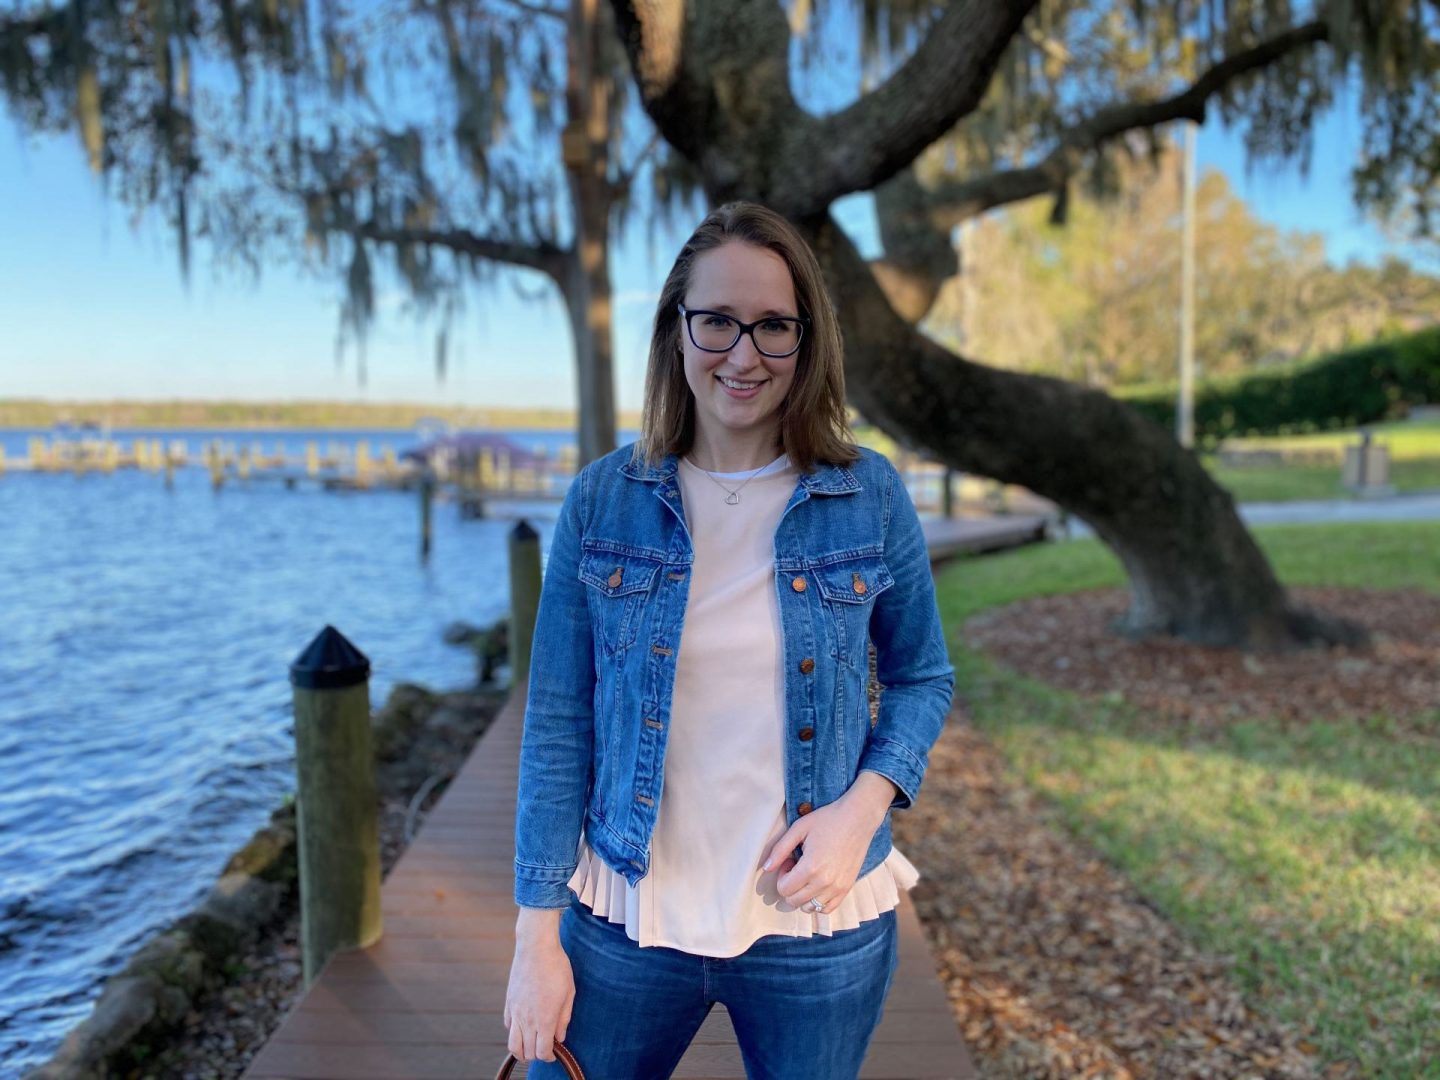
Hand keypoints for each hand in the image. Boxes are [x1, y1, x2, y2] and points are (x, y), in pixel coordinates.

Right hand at [503, 935, 574, 1063]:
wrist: (536, 948)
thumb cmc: (557, 968)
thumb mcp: (569, 993)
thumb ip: (564, 1019)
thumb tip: (560, 1037)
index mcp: (544, 1019)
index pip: (542, 1052)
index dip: (549, 1057)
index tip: (554, 1053)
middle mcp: (527, 1019)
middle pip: (527, 1052)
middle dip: (537, 1054)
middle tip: (546, 1047)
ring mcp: (515, 1012)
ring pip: (512, 1044)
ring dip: (522, 1050)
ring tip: (531, 1045)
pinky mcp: (508, 1003)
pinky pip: (508, 1026)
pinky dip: (515, 1032)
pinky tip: (524, 1026)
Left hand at [757, 792, 886, 913]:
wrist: (858, 818)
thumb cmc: (827, 820)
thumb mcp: (798, 829)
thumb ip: (779, 850)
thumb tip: (766, 868)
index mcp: (811, 867)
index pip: (784, 889)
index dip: (782, 875)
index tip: (790, 861)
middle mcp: (824, 882)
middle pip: (794, 901)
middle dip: (790, 885)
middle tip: (798, 867)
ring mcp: (837, 888)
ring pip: (809, 908)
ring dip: (802, 895)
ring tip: (809, 875)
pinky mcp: (847, 888)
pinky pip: (827, 909)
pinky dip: (818, 902)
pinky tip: (818, 885)